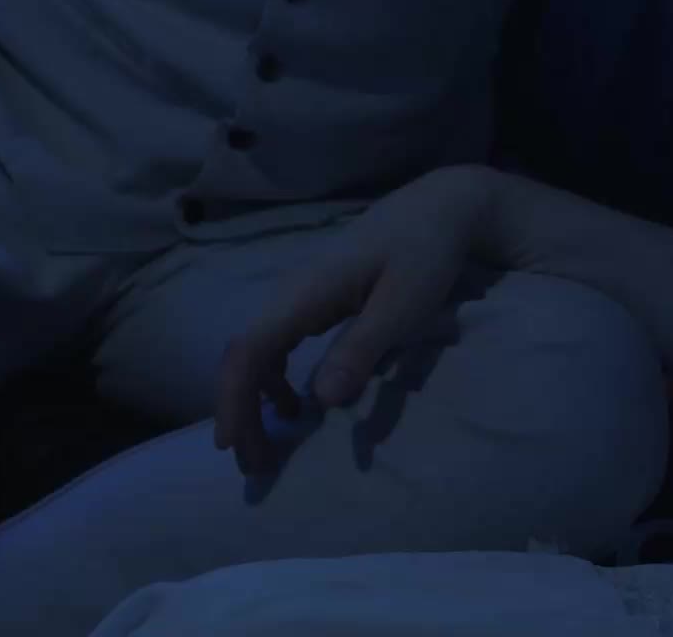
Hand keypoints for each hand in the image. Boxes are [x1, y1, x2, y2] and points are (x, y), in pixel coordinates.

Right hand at [213, 164, 495, 475]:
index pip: (250, 348)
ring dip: (255, 399)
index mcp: (307, 290)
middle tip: (253, 466)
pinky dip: (275, 379)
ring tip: (268, 448)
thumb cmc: (425, 251)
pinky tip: (296, 406)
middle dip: (240, 410)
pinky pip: (279, 342)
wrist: (442, 206)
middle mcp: (294, 290)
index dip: (233, 398)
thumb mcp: (403, 303)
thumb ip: (361, 348)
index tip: (230, 446)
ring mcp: (304, 293)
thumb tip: (319, 400)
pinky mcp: (318, 297)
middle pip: (246, 353)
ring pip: (259, 349)